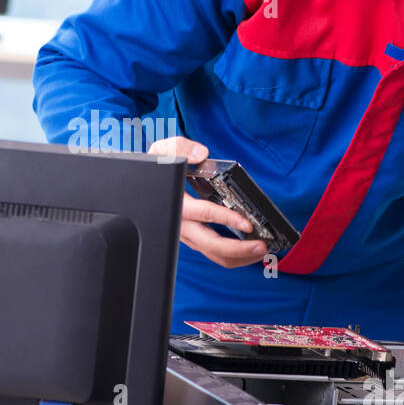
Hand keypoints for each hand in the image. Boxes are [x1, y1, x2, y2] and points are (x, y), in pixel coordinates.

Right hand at [149, 136, 267, 267]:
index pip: (204, 214)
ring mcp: (187, 235)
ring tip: (260, 250)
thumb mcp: (162, 151)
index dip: (227, 219)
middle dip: (239, 249)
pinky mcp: (193, 239)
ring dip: (239, 257)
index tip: (248, 223)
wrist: (141, 188)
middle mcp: (181, 225)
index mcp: (176, 205)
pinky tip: (249, 251)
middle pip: (211, 245)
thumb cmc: (154, 170)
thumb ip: (180, 147)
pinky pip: (213, 253)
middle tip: (261, 245)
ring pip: (213, 254)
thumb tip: (201, 155)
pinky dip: (233, 256)